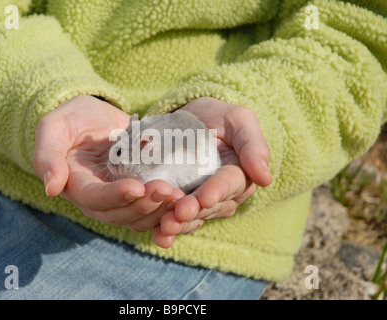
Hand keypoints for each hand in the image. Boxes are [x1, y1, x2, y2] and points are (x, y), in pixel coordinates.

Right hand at [32, 95, 178, 228]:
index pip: (93, 198)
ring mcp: (119, 197)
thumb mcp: (54, 126)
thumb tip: (51, 187)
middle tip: (168, 191)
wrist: (98, 116)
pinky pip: (151, 207)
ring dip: (159, 211)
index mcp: (76, 185)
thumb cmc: (74, 118)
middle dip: (144, 205)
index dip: (114, 197)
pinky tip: (184, 197)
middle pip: (119, 213)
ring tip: (180, 197)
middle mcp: (97, 198)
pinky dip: (166, 207)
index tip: (136, 188)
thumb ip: (47, 154)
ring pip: (138, 216)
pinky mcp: (138, 191)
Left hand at [153, 97, 271, 246]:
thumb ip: (253, 145)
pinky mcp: (180, 206)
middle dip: (193, 211)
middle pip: (208, 206)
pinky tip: (158, 236)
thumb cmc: (219, 118)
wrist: (191, 118)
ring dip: (178, 225)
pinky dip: (165, 228)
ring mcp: (201, 203)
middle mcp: (222, 195)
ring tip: (165, 228)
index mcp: (238, 175)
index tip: (204, 198)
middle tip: (177, 215)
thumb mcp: (239, 120)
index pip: (228, 184)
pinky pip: (175, 219)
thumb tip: (265, 178)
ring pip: (192, 218)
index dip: (216, 191)